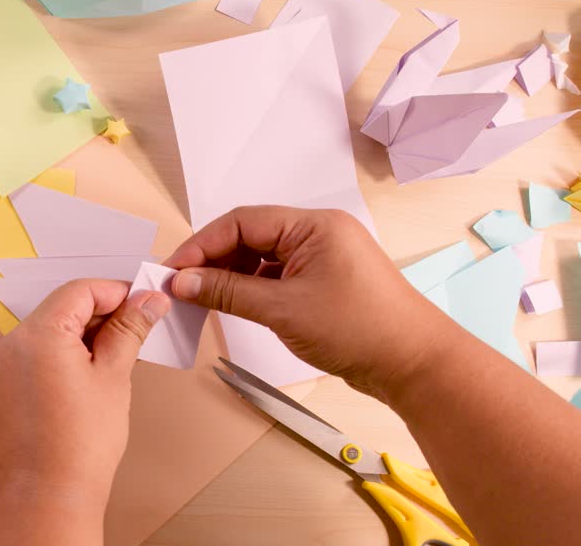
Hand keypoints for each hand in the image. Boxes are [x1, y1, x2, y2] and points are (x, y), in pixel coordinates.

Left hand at [0, 281, 168, 516]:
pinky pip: (30, 355)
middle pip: (60, 309)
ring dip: (79, 336)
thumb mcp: (113, 377)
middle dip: (99, 315)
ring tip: (114, 357)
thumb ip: (128, 330)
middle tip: (136, 329)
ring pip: (44, 332)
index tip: (143, 304)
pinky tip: (84, 375)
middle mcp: (9, 343)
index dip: (116, 292)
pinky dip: (57, 355)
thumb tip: (148, 301)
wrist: (44, 499)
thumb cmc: (79, 447)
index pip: (79, 290)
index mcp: (37, 334)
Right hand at [162, 206, 461, 400]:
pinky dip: (251, 287)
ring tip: (201, 298)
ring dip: (230, 275)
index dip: (202, 245)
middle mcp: (318, 233)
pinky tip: (232, 303)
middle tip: (180, 286)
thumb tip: (182, 283)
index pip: (242, 222)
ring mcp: (323, 257)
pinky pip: (277, 275)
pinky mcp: (324, 282)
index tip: (173, 271)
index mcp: (313, 225)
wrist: (415, 365)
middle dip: (212, 260)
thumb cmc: (359, 329)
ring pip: (261, 257)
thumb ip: (227, 291)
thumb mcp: (282, 310)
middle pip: (250, 236)